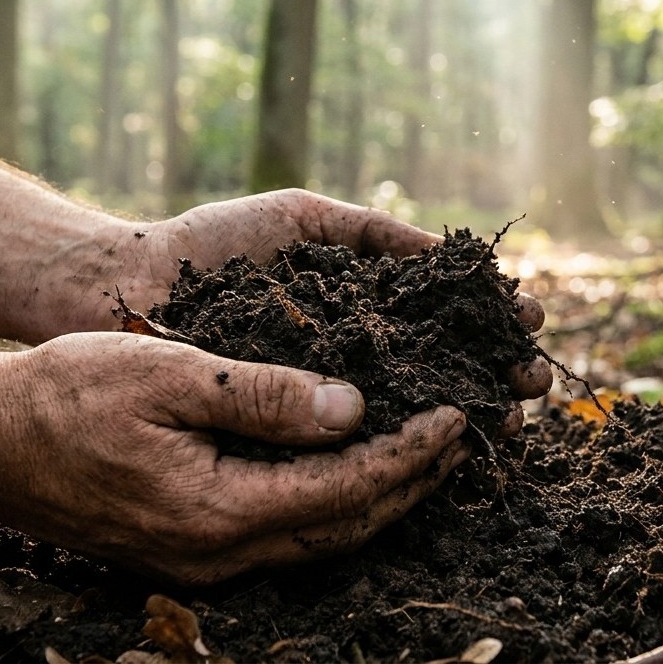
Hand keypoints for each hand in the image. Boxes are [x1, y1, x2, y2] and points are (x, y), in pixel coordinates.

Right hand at [0, 333, 468, 584]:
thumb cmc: (66, 392)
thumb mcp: (168, 373)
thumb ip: (261, 395)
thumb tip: (352, 408)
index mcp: (217, 510)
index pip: (347, 488)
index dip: (410, 453)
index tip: (458, 412)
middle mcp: (217, 554)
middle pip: (347, 525)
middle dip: (413, 481)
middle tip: (465, 433)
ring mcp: (202, 562)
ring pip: (320, 537)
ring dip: (381, 496)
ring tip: (429, 452)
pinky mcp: (190, 551)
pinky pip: (287, 533)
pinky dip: (335, 502)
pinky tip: (355, 468)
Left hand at [104, 189, 553, 425]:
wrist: (127, 284)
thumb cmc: (212, 246)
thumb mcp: (304, 219)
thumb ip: (373, 233)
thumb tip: (451, 254)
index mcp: (363, 308)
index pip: (446, 319)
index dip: (492, 323)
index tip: (532, 322)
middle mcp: (352, 357)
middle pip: (443, 369)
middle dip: (495, 374)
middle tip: (535, 382)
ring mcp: (321, 397)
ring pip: (411, 411)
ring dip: (467, 412)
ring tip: (512, 413)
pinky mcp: (287, 434)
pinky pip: (353, 443)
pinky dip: (403, 443)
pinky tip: (447, 441)